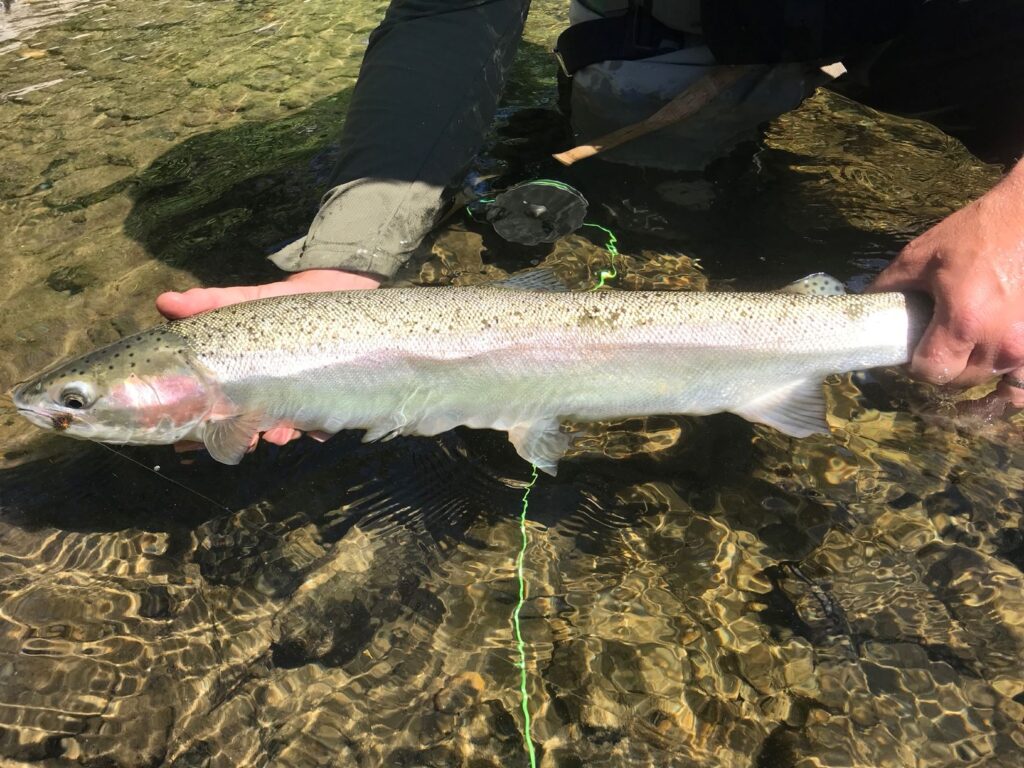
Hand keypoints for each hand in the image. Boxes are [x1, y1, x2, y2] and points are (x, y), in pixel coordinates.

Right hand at [157, 269, 380, 447]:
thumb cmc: (286, 305)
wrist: (338, 289)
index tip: (192, 441)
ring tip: (279, 434)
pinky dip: (321, 430)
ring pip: (285, 429)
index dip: (204, 429)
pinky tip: (318, 431)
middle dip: (243, 438)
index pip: (217, 411)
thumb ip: (208, 303)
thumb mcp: (245, 302)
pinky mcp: (332, 398)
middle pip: (249, 427)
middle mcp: (268, 395)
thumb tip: (164, 302)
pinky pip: (326, 423)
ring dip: (280, 436)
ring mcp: (299, 399)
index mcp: (242, 380)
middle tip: (245, 441)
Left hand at [869, 161, 1023, 409]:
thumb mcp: (919, 256)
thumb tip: (862, 307)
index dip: (915, 366)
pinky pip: (1022, 387)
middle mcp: (998, 342)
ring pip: (987, 381)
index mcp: (963, 322)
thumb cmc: (975, 233)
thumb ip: (888, 287)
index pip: (930, 371)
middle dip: (940, 368)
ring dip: (969, 372)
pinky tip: (990, 395)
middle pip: (958, 380)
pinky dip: (1005, 392)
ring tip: (959, 354)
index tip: (910, 351)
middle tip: (933, 345)